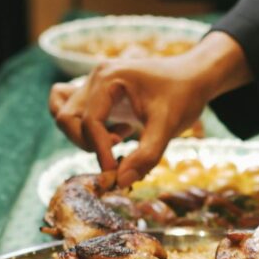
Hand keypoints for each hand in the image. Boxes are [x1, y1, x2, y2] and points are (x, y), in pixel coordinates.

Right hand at [48, 32, 250, 186]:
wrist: (193, 77)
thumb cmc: (184, 96)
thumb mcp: (169, 126)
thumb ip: (146, 155)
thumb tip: (121, 181)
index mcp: (109, 78)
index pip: (89, 121)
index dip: (101, 152)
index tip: (116, 174)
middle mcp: (95, 77)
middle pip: (66, 117)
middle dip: (87, 144)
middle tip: (116, 154)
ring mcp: (93, 84)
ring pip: (64, 114)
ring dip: (83, 136)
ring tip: (117, 140)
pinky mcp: (97, 94)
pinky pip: (71, 109)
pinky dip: (84, 128)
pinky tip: (117, 133)